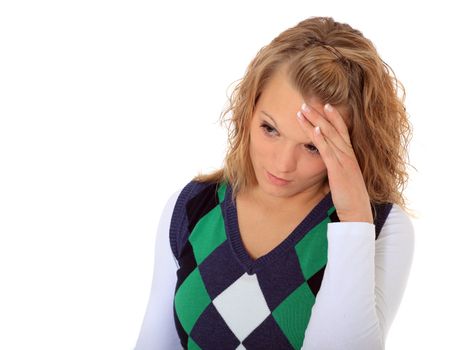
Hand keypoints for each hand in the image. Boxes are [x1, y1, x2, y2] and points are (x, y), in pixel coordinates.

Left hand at [296, 101, 372, 223]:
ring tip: (304, 109)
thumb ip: (338, 167)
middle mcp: (348, 154)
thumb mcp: (343, 178)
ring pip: (329, 136)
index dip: (333, 117)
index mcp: (350, 156)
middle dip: (320, 114)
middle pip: (334, 128)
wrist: (357, 212)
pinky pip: (328, 151)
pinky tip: (313, 129)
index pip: (342, 131)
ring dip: (315, 121)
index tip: (324, 105)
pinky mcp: (338, 170)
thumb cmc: (349, 197)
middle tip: (307, 102)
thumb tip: (329, 162)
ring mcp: (344, 161)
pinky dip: (320, 139)